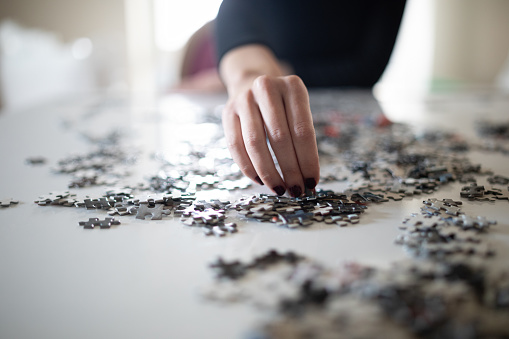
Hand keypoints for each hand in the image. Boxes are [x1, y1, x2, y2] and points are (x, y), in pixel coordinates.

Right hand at [222, 74, 319, 196]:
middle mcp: (267, 88)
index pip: (303, 130)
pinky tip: (259, 180)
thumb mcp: (298, 111)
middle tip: (296, 190)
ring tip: (278, 189)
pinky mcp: (227, 112)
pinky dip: (248, 167)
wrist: (250, 82)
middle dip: (290, 169)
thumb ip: (302, 140)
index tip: (312, 182)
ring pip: (255, 143)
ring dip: (268, 172)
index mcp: (292, 86)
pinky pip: (235, 145)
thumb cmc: (282, 106)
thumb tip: (306, 179)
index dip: (308, 160)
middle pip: (280, 137)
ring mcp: (244, 99)